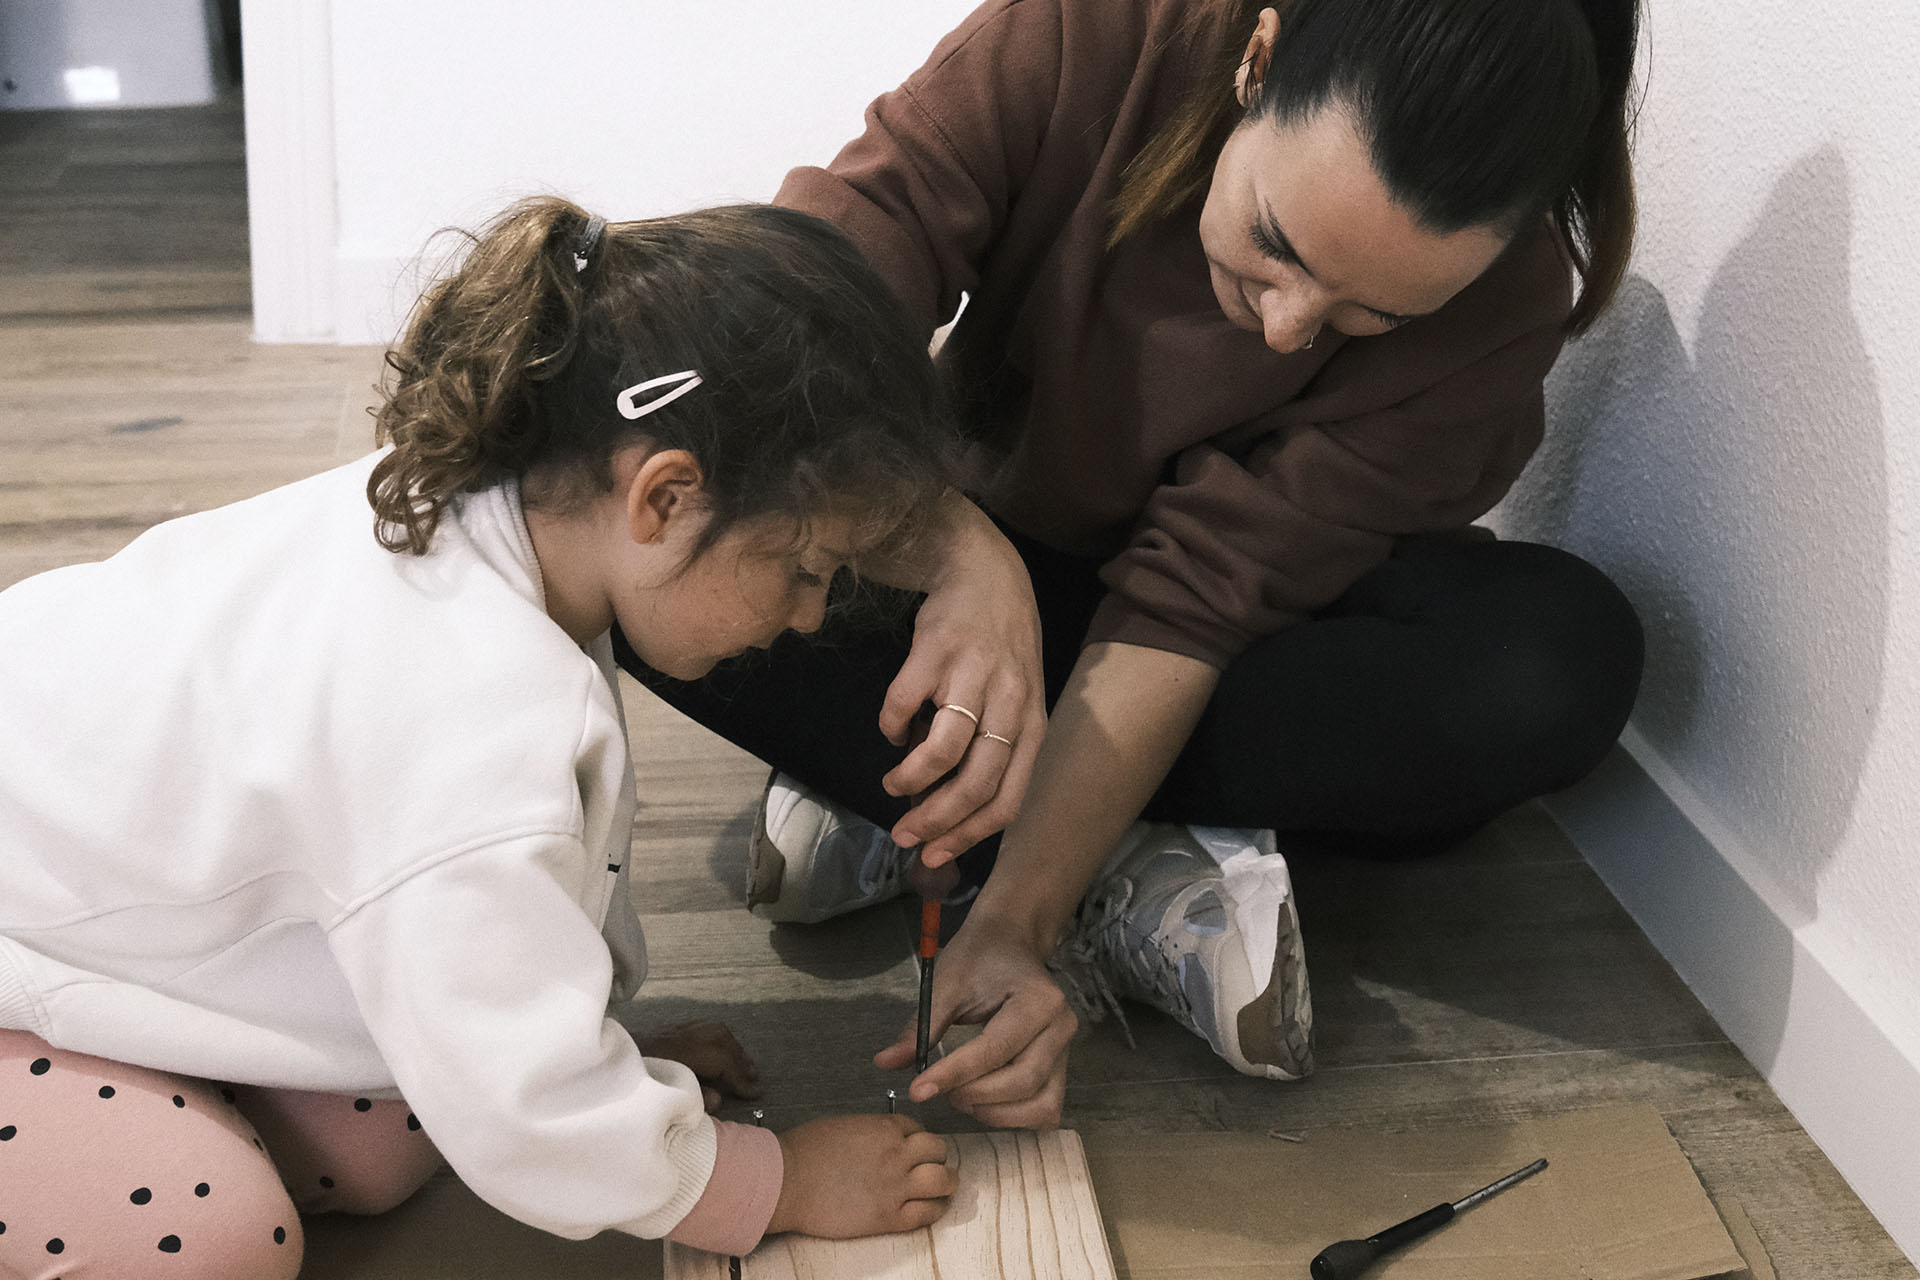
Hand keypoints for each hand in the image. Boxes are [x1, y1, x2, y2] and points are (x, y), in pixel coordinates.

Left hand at [630, 1019, 761, 1112]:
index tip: (755, 1094)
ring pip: (713, 1029)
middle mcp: (679, 1036)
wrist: (594, 1062)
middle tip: (755, 1079)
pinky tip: (719, 1050)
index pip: (722, 1061)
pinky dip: (717, 1039)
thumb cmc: (625, 1086)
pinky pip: (700, 1027)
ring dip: (732, 1047)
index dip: (741, 1078)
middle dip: (741, 1060)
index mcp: (680, 1052)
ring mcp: (671, 1030)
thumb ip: (691, 1098)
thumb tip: (717, 1099)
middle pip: (721, 1040)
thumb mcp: (660, 1096)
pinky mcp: (663, 1029)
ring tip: (744, 1065)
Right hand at [766, 1114, 955, 1237]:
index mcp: (883, 1128)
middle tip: (933, 1165)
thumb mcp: (843, 1126)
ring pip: (943, 1181)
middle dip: (938, 1157)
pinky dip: (934, 1210)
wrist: (786, 1181)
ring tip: (943, 1187)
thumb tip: (880, 1139)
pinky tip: (930, 1208)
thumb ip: (870, 1131)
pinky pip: (927, 1213)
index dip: (919, 1139)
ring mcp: (895, 1186)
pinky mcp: (888, 1216)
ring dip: (946, 1183)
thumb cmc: (804, 1153)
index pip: (919, 1128)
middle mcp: (896, 1154)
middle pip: (938, 1151)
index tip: (916, 1148)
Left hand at [875, 912, 1074, 1128]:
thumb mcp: (945, 984)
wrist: (1010, 944)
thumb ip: (920, 1027)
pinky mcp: (1060, 1069)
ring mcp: (1066, 1051)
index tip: (918, 1089)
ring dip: (996, 1113)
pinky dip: (1016, 1118)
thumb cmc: (979, 959)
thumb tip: (885, 1063)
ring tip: (961, 1097)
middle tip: (939, 1091)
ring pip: (1040, 1105)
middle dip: (974, 1095)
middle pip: (1022, 1082)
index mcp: (1038, 1000)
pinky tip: (985, 1105)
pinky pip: (1047, 1110)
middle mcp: (1061, 1028)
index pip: (995, 1049)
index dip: (954, 1074)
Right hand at [877, 499, 1045, 865]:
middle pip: (975, 783)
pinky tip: (892, 729)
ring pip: (942, 751)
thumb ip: (991, 749)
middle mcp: (1010, 703)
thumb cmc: (1001, 649)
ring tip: (893, 784)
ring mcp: (974, 675)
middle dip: (935, 820)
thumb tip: (946, 808)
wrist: (986, 572)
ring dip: (909, 779)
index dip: (969, 835)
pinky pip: (903, 706)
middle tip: (904, 834)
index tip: (935, 854)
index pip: (1008, 798)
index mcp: (1033, 724)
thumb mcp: (1016, 700)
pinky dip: (891, 727)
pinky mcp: (935, 650)